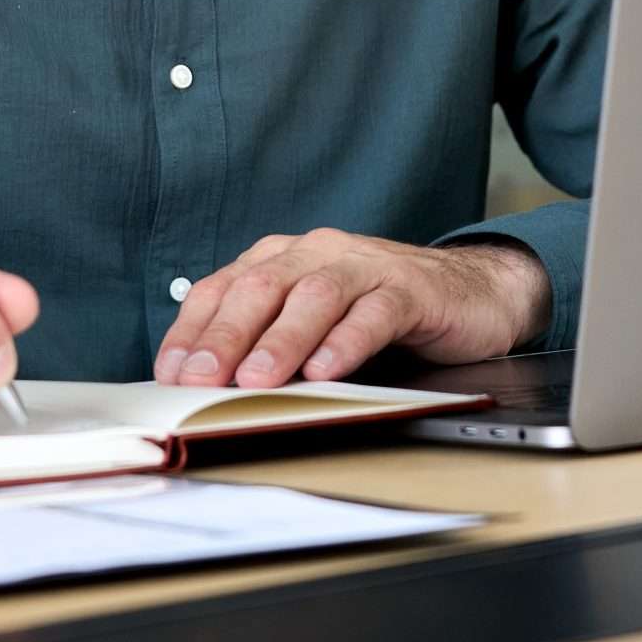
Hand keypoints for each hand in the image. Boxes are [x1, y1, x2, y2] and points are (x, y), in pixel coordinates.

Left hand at [152, 230, 549, 388]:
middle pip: (261, 289)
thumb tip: (207, 389)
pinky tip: (327, 370)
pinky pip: (374, 313)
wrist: (471, 292)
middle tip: (200, 382)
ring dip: (281, 341)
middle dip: (225, 338)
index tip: (170, 374)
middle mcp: (318, 253)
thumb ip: (267, 342)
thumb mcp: (313, 323)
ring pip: (314, 296)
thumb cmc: (378, 311)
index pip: (223, 288)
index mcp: (283, 259)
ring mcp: (365, 266)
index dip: (192, 331)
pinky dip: (347, 342)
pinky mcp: (410, 289)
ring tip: (257, 380)